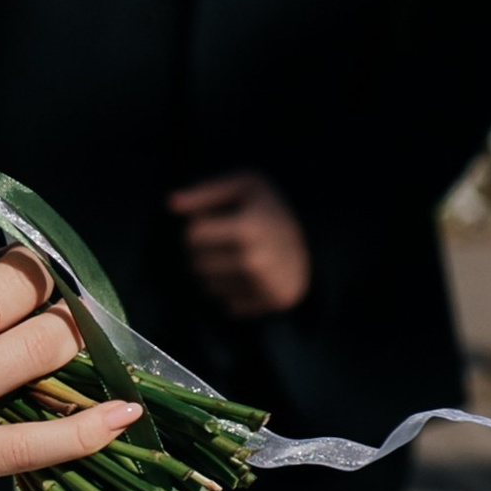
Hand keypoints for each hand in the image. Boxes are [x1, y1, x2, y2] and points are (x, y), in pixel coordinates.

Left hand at [168, 171, 309, 317]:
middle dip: (201, 251)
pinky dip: (230, 292)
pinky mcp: (270, 304)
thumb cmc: (272, 208)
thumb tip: (170, 204)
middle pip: (196, 264)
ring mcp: (263, 286)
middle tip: (221, 241)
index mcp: (247, 229)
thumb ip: (205, 192)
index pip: (191, 237)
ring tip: (234, 257)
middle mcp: (255, 262)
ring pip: (208, 287)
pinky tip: (246, 275)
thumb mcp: (244, 186)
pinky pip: (227, 305)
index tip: (212, 223)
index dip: (196, 228)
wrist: (319, 238)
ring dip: (213, 273)